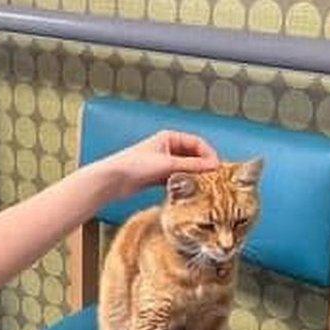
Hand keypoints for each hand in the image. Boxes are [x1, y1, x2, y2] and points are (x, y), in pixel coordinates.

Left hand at [95, 130, 218, 199]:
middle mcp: (167, 148)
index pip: (197, 143)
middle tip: (214, 180)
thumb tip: (214, 166)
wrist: (112, 180)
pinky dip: (184, 184)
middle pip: (193, 156)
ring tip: (205, 187)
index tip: (217, 168)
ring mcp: (162, 163)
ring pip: (185, 168)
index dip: (209, 154)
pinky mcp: (157, 177)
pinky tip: (190, 192)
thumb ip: (192, 165)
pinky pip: (177, 179)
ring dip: (194, 176)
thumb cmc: (135, 165)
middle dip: (203, 166)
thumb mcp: (167, 164)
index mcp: (169, 138)